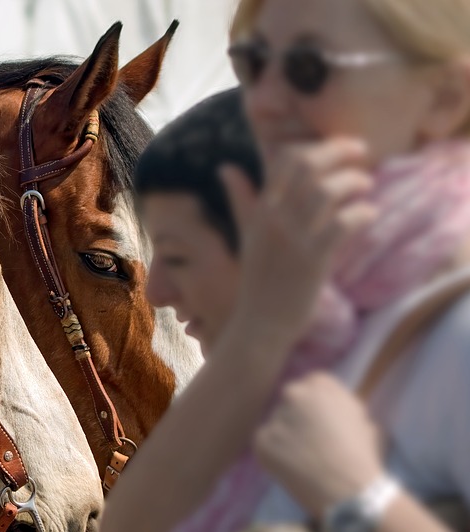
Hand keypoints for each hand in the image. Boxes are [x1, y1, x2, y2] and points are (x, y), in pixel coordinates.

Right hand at [221, 139, 375, 350]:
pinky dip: (363, 212)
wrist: (261, 322)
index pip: (285, 160)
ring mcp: (293, 239)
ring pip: (327, 191)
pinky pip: (343, 224)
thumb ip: (241, 199)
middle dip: (339, 151)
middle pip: (308, 166)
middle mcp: (273, 219)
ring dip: (354, 180)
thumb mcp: (247, 234)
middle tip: (362, 151)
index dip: (316, 146)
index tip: (339, 148)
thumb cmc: (258, 280)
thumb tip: (226, 168)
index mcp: (259, 210)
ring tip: (366, 184)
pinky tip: (369, 213)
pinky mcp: (313, 260)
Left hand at [254, 372, 384, 517]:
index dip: (317, 404)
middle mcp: (293, 395)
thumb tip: (329, 406)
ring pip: (278, 422)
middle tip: (310, 439)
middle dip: (299, 416)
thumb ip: (340, 405)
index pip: (312, 384)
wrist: (349, 491)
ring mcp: (275, 417)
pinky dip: (275, 453)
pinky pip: (266, 442)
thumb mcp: (362, 419)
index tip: (321, 420)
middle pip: (291, 400)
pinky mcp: (261, 440)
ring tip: (304, 458)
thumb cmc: (362, 457)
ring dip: (286, 435)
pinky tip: (292, 467)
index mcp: (320, 386)